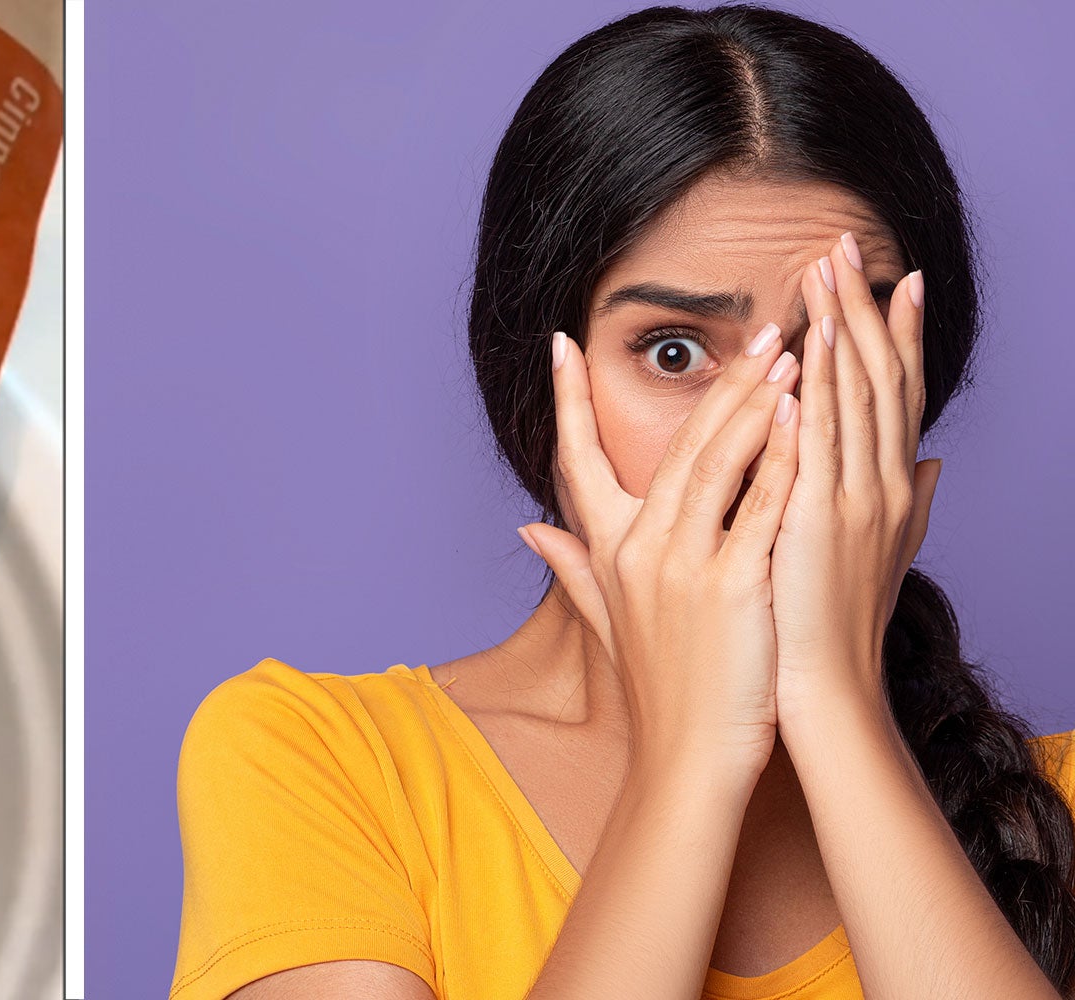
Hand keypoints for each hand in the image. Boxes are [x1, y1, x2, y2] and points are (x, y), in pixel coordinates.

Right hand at [522, 324, 802, 774]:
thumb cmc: (660, 693)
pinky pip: (761, 509)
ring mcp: (682, 566)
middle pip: (675, 446)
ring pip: (717, 464)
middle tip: (760, 330)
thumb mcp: (606, 621)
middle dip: (719, 383)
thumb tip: (528, 527)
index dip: (566, 399)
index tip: (562, 341)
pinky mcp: (730, 588)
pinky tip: (804, 419)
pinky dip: (782, 460)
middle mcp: (638, 549)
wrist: (686, 761)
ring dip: (756, 403)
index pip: (575, 458)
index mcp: (607, 551)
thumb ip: (570, 566)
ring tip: (791, 353)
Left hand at [771, 235, 940, 716]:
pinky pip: (818, 449)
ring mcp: (855, 501)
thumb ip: (906, 501)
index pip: (898, 391)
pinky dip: (815, 401)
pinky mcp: (817, 523)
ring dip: (838, 332)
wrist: (824, 683)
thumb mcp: (881, 550)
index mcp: (892, 485)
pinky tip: (806, 358)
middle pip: (880, 377)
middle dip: (865, 307)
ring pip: (852, 399)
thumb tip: (931, 465)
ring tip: (823, 274)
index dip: (899, 332)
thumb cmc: (838, 621)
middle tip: (846, 245)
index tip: (895, 276)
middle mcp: (883, 484)